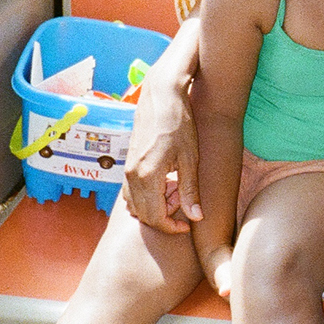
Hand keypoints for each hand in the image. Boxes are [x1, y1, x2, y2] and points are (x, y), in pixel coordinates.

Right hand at [123, 72, 200, 232]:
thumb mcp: (190, 158)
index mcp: (148, 176)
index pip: (155, 218)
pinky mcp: (128, 163)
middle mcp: (132, 176)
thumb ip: (190, 190)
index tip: (187, 224)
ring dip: (154, 207)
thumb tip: (195, 217)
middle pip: (143, 214)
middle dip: (164, 217)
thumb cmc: (180, 123)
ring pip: (134, 204)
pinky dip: (146, 197)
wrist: (162, 96)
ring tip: (175, 191)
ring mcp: (127, 169)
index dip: (171, 227)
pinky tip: (164, 183)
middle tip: (183, 202)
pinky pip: (131, 192)